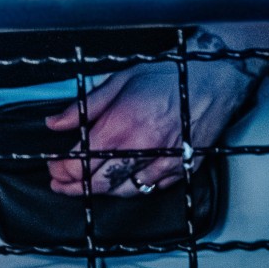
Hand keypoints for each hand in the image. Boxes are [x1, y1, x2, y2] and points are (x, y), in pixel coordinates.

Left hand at [43, 57, 259, 195]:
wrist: (215, 79)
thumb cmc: (167, 76)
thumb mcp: (118, 81)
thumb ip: (84, 107)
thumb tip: (55, 123)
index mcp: (121, 126)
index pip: (81, 161)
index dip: (62, 169)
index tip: (53, 168)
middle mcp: (143, 149)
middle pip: (100, 183)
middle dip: (74, 186)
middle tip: (60, 183)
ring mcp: (165, 162)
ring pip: (125, 191)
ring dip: (101, 192)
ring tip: (85, 186)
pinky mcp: (183, 169)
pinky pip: (152, 189)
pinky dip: (132, 188)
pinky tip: (120, 182)